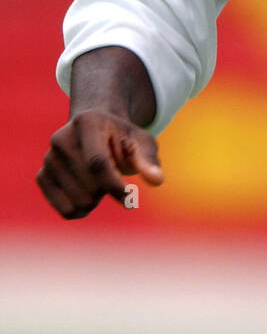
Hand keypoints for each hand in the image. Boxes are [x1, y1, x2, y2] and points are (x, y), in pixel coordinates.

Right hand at [36, 110, 163, 219]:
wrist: (94, 131)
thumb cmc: (122, 137)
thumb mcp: (141, 141)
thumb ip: (148, 160)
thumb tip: (156, 180)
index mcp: (87, 122)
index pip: (97, 163)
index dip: (115, 186)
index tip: (131, 199)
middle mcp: (61, 138)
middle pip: (90, 186)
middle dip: (109, 190)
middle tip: (115, 175)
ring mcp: (49, 158)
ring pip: (79, 201)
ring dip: (98, 200)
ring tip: (101, 182)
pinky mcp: (42, 176)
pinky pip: (65, 210)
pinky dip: (82, 210)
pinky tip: (89, 196)